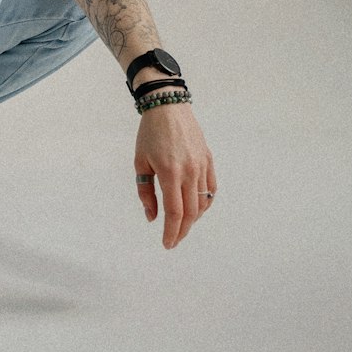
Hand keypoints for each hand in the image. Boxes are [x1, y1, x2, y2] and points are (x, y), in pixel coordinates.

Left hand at [133, 103, 216, 248]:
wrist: (168, 107)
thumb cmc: (150, 134)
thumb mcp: (140, 162)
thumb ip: (146, 192)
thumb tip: (152, 217)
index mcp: (170, 172)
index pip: (175, 212)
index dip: (172, 232)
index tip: (167, 244)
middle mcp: (190, 171)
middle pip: (191, 212)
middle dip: (182, 231)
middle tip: (174, 240)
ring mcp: (202, 166)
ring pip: (203, 203)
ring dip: (193, 219)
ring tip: (181, 224)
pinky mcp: (208, 160)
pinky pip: (211, 190)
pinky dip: (204, 204)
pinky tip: (195, 208)